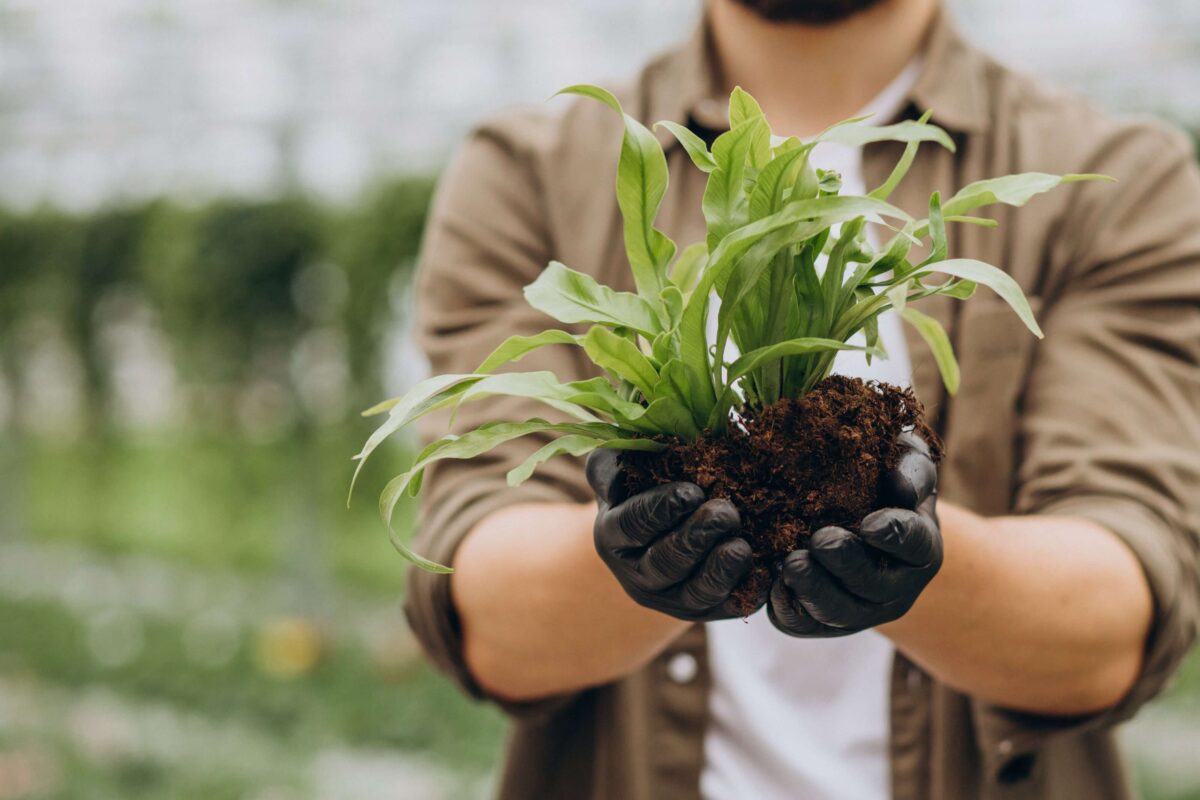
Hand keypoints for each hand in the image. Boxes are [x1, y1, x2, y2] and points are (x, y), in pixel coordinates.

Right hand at [586, 449, 763, 620]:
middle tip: (725, 512)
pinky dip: (749, 590)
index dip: (662, 509)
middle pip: (665, 563)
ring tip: (740, 546)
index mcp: (613, 537)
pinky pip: (730, 606)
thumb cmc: (644, 486)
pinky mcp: (706, 610)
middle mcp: (638, 575)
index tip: (691, 492)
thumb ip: (610, 465)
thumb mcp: (621, 468)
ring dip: (720, 570)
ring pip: (696, 593)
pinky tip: (766, 569)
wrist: (665, 527)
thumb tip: (612, 479)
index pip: (633, 525)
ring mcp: (672, 599)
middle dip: (696, 538)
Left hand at [768, 432, 941, 636]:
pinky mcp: (823, 622)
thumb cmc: (881, 481)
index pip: (915, 544)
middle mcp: (897, 587)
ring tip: (791, 563)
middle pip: (875, 587)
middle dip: (847, 565)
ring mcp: (861, 610)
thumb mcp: (902, 461)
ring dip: (815, 591)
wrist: (853, 517)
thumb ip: (910, 467)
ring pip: (841, 614)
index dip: (894, 536)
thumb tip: (899, 483)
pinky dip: (789, 607)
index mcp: (921, 547)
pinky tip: (773, 583)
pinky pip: (805, 625)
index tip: (870, 523)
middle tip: (820, 540)